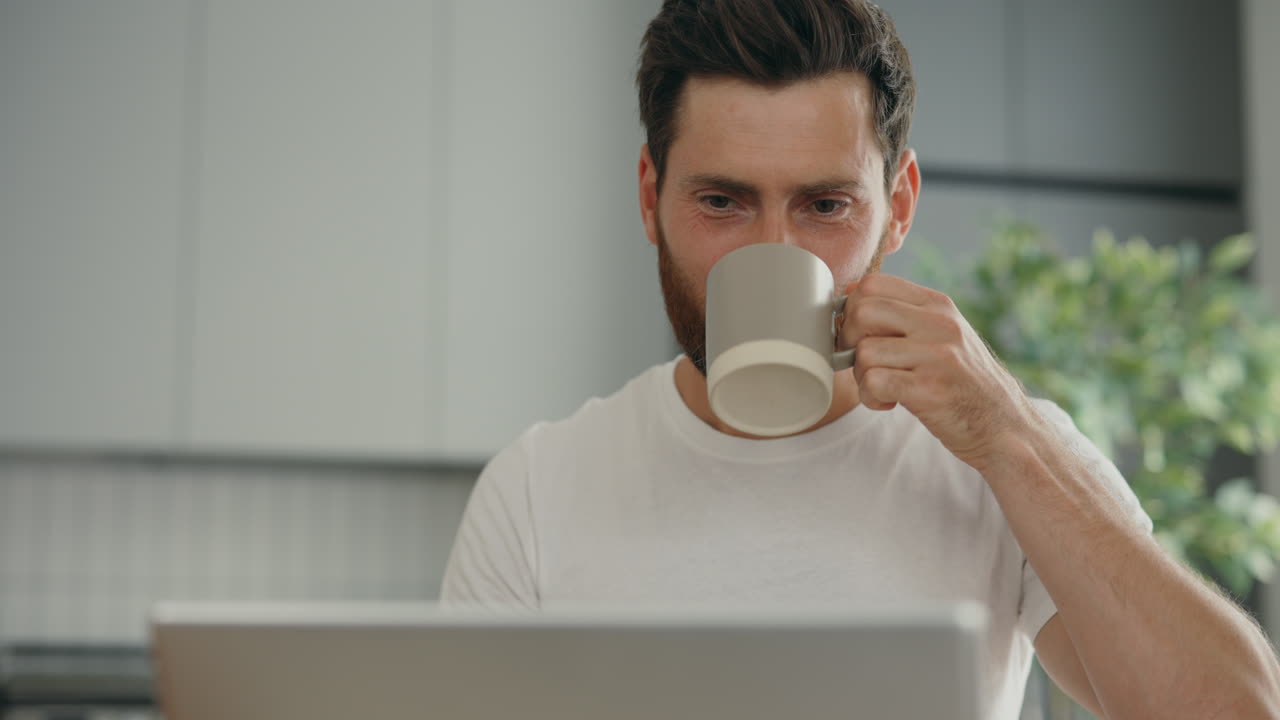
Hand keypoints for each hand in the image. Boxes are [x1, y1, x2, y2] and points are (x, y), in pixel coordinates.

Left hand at [838, 273, 1037, 468]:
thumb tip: (849, 299)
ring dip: (861, 376)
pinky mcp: (929, 388)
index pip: (873, 283)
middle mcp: (938, 323)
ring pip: (863, 351)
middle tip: (864, 362)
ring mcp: (936, 355)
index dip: (852, 308)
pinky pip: (873, 381)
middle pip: (862, 311)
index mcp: (937, 304)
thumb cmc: (962, 381)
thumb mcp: (942, 335)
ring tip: (883, 389)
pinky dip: (870, 397)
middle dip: (849, 339)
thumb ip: (905, 316)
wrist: (1004, 425)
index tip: (859, 333)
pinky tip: (889, 403)